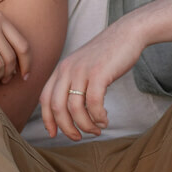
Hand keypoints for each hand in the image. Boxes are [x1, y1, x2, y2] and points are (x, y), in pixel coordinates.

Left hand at [40, 16, 146, 140]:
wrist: (126, 33)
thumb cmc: (107, 54)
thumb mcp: (82, 66)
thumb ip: (73, 82)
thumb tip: (69, 110)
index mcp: (61, 69)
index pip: (45, 98)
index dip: (47, 119)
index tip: (53, 134)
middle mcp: (67, 70)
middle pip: (57, 107)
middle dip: (66, 128)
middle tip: (78, 137)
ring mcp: (82, 71)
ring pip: (75, 108)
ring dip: (85, 125)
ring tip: (96, 130)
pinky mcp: (99, 73)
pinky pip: (94, 103)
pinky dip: (98, 116)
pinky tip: (104, 120)